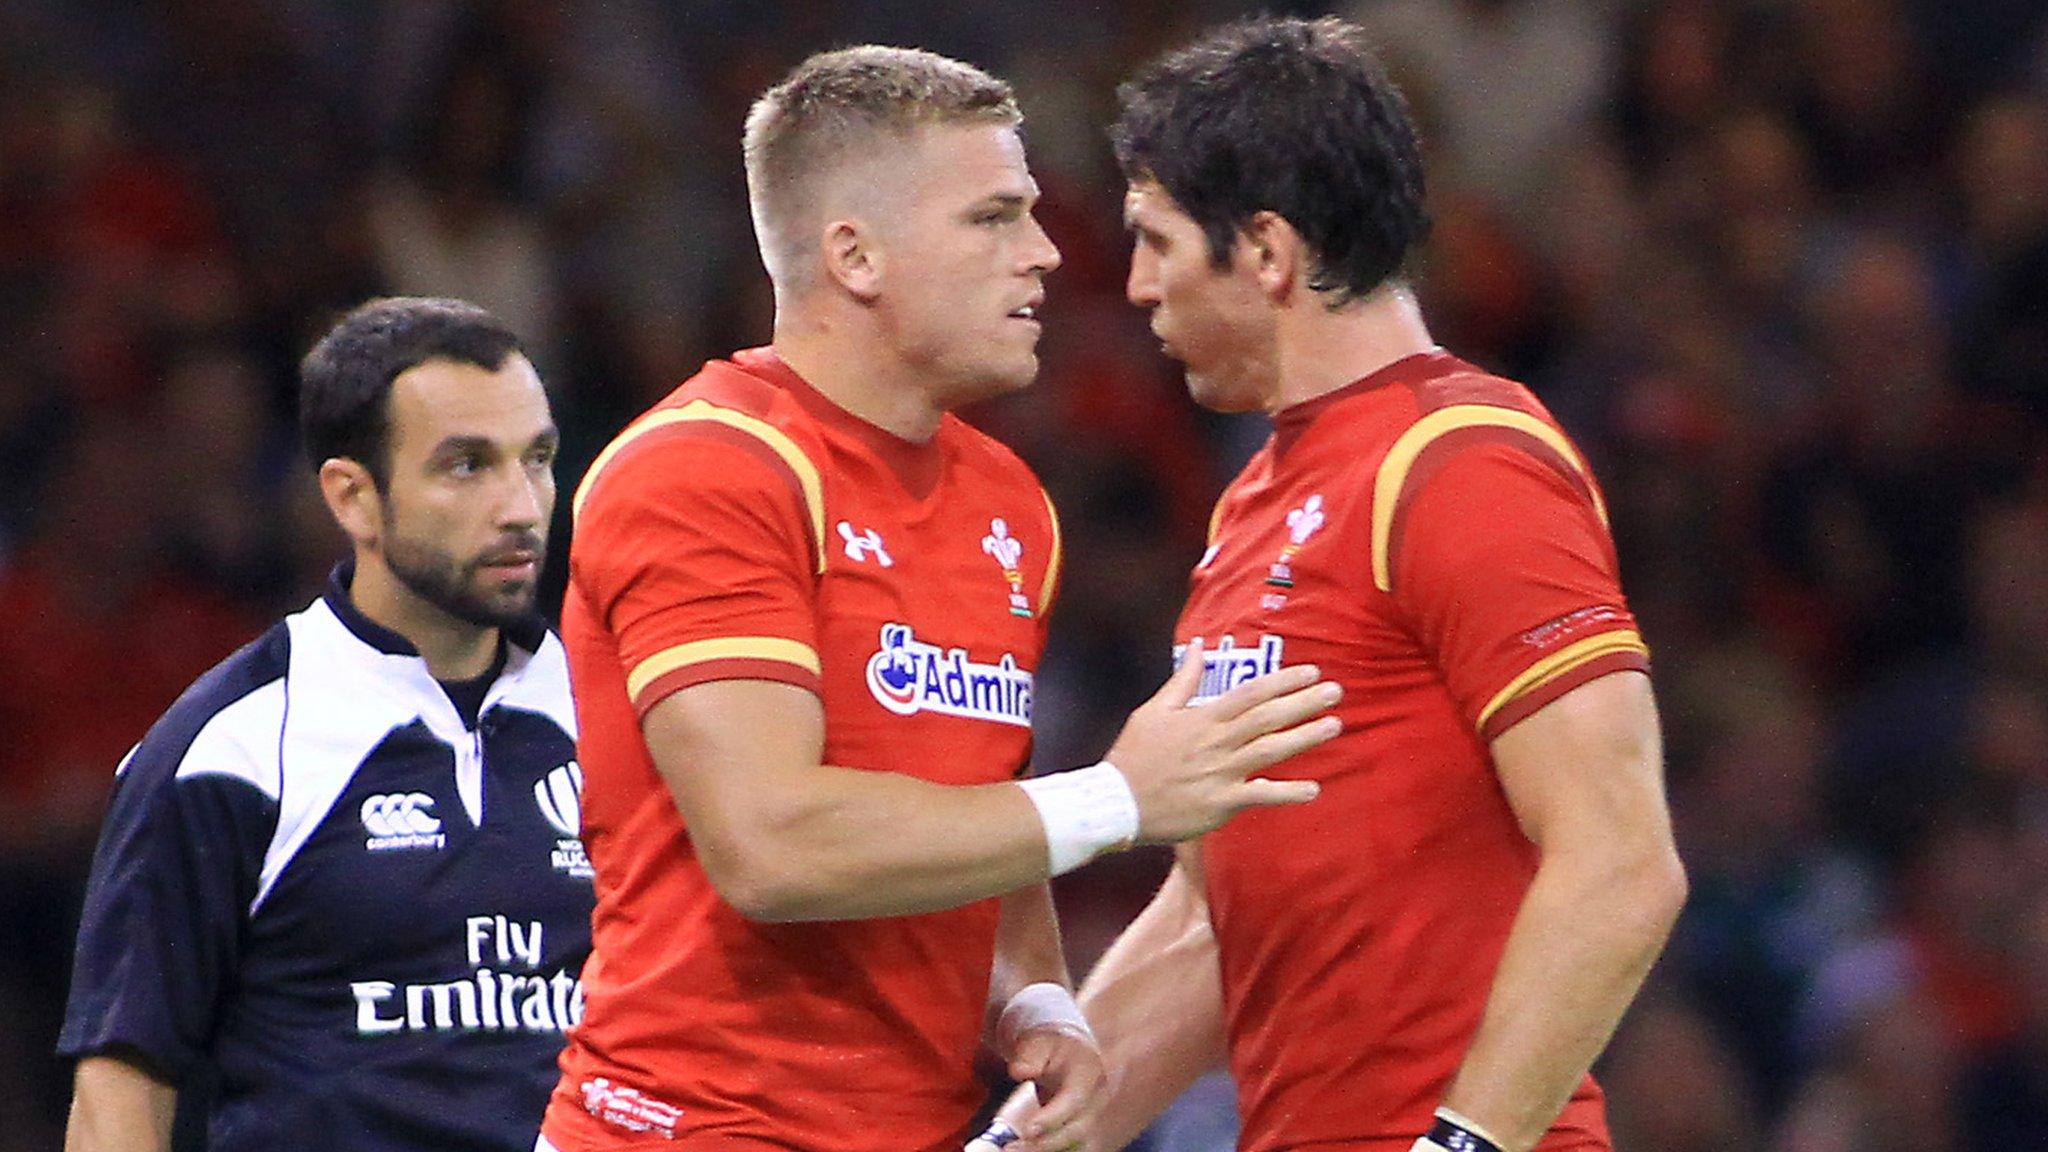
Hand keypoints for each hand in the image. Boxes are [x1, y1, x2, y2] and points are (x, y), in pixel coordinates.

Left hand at [1000, 1027, 1106, 1151]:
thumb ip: (1028, 1054)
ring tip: (1013, 1151)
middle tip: (1011, 1149)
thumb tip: (1019, 1071)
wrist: (1063, 1048)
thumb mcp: (1037, 1040)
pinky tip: (1023, 1151)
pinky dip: (1047, 1151)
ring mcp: (1090, 1116)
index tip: (1029, 1129)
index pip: (1074, 1101)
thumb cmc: (1049, 1043)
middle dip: (1043, 1144)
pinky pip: (1067, 1147)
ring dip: (1044, 1151)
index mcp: (1087, 1073)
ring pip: (1074, 1145)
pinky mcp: (1079, 1129)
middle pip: (1076, 1130)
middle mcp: (1095, 1099)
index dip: (1053, 1118)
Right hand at [1107, 639, 1339, 843]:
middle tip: (1335, 691)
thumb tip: (1198, 646)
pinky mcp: (1220, 803)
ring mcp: (1220, 773)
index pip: (1250, 693)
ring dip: (1304, 738)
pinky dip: (1286, 792)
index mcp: (1203, 718)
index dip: (1283, 682)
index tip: (1311, 672)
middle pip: (1267, 718)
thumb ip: (1184, 680)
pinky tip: (1313, 789)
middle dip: (1304, 702)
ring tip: (1334, 726)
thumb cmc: (1134, 756)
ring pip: (1270, 751)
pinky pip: (1259, 796)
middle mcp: (1216, 742)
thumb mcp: (1154, 710)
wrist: (1115, 802)